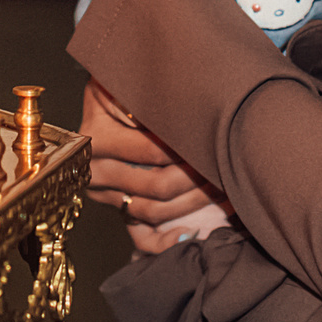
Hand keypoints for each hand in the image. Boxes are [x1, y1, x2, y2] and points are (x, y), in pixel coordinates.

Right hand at [80, 80, 214, 224]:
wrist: (107, 96)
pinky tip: (191, 231)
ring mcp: (105, 193)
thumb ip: (151, 96)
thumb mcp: (130, 81)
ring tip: (223, 190)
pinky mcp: (116, 209)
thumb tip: (184, 109)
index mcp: (96, 136)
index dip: (187, 150)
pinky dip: (166, 240)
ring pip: (153, 211)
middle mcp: (95, 169)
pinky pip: (140, 236)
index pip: (151, 152)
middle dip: (197, 179)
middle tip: (225, 169)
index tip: (216, 145)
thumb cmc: (126, 85)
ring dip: (193, 204)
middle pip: (155, 185)